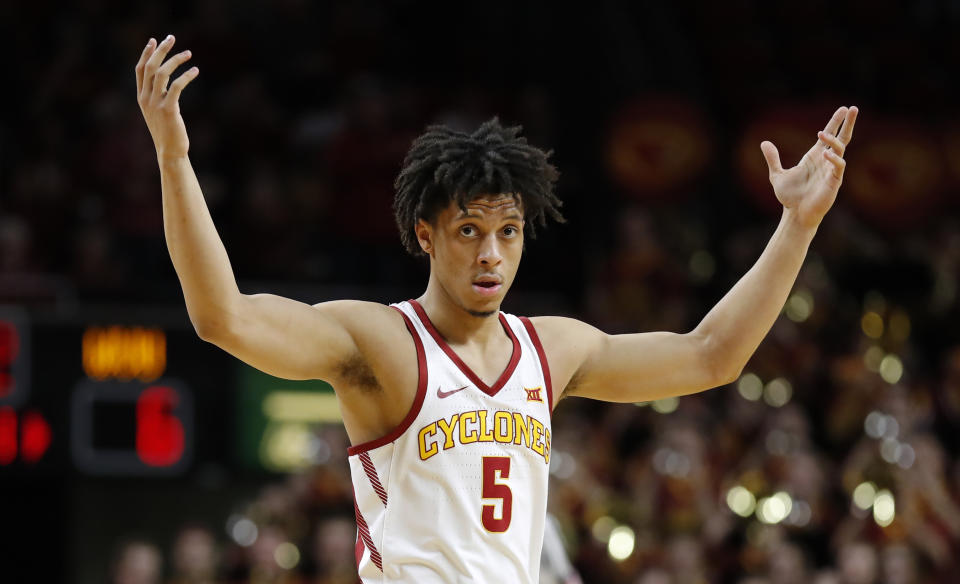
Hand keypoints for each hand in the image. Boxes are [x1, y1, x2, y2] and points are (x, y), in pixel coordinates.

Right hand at [135, 35, 198, 159]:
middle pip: (150, 66)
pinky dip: (186, 76)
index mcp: (141, 97)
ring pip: (162, 73)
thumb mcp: (158, 112)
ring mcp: (155, 104)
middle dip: (160, 50)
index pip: (140, 70)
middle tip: (172, 37)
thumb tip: (166, 83)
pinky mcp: (168, 109)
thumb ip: (158, 96)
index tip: (154, 40)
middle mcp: (145, 98)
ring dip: (175, 60)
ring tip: (188, 53)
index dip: (146, 53)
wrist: (170, 151)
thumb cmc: (168, 132)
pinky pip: (176, 86)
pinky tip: (195, 71)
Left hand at [761, 106, 858, 228]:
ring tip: (821, 132)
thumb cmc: (790, 197)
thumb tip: (764, 142)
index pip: (828, 136)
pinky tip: (825, 153)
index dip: (835, 122)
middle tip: (853, 108)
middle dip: (847, 124)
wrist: (795, 214)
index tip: (843, 109)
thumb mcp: (777, 175)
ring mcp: (832, 170)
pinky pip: (839, 166)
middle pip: (841, 138)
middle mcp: (826, 161)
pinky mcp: (834, 181)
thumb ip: (773, 159)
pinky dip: (834, 158)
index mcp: (814, 157)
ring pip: (840, 149)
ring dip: (833, 140)